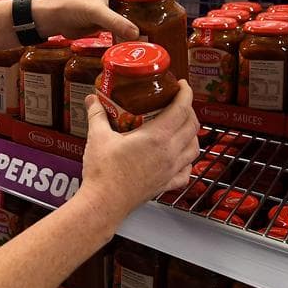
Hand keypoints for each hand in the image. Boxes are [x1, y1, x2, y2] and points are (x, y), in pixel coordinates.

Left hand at [30, 0, 159, 39]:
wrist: (54, 19)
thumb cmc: (70, 6)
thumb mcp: (95, 12)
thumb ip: (116, 22)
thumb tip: (136, 34)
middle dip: (153, 2)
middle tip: (166, 14)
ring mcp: (111, 8)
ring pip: (133, 10)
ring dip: (144, 18)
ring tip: (157, 29)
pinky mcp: (106, 21)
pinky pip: (124, 24)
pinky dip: (132, 30)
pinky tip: (139, 39)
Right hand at [74, 81, 200, 227]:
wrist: (104, 203)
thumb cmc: (103, 173)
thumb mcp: (98, 137)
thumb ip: (97, 115)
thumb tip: (93, 100)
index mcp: (156, 137)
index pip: (181, 109)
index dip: (186, 93)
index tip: (183, 85)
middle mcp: (169, 153)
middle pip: (192, 125)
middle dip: (188, 110)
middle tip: (178, 102)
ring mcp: (170, 170)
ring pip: (194, 147)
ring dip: (191, 134)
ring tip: (181, 127)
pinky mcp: (166, 184)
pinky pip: (187, 171)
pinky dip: (188, 161)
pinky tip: (179, 158)